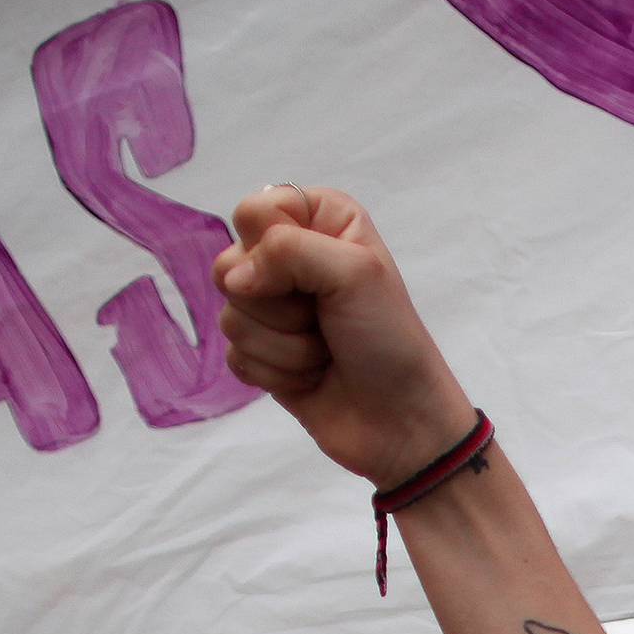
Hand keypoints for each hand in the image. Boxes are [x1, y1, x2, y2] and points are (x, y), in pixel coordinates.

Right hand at [215, 188, 477, 488]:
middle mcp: (291, 259)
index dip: (273, 248)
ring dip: (286, 346)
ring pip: (232, 316)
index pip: (253, 212)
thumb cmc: (390, 340)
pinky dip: (276, 373)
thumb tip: (233, 279)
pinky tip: (311, 378)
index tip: (315, 277)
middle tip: (323, 320)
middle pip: (231, 266)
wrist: (402, 421)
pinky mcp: (263, 355)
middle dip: (279, 305)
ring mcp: (274, 310)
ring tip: (325, 353)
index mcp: (319, 221)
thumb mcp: (354, 272)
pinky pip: (235, 356)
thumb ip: (287, 250)